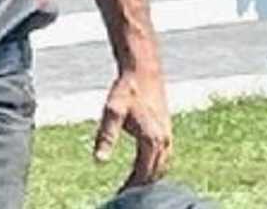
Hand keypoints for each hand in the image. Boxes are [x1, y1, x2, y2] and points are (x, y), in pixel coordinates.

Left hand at [93, 65, 172, 189]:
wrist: (143, 69)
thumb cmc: (126, 89)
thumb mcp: (112, 112)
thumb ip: (106, 137)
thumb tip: (98, 161)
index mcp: (151, 140)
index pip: (142, 174)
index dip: (131, 188)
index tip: (120, 197)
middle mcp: (164, 140)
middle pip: (155, 174)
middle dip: (141, 187)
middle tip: (126, 197)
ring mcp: (168, 135)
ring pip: (163, 166)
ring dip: (150, 178)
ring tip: (135, 187)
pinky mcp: (167, 129)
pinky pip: (165, 156)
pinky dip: (157, 167)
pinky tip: (146, 167)